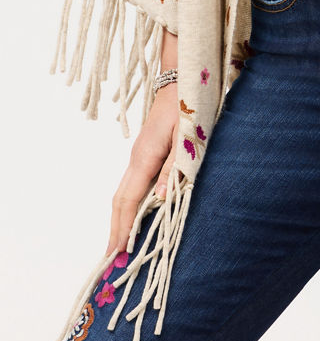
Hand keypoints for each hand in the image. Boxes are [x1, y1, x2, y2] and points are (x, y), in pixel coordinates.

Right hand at [106, 85, 180, 255]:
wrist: (181, 80)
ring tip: (120, 245)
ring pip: (124, 193)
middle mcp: (137, 159)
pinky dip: (129, 205)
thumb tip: (159, 200)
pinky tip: (135, 215)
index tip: (117, 253)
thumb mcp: (186, 138)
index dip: (123, 228)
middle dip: (116, 230)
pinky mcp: (146, 153)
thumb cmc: (187, 108)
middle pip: (120, 201)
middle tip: (112, 260)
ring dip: (121, 219)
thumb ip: (174, 168)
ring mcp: (139, 156)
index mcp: (145, 158)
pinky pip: (132, 185)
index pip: (128, 201)